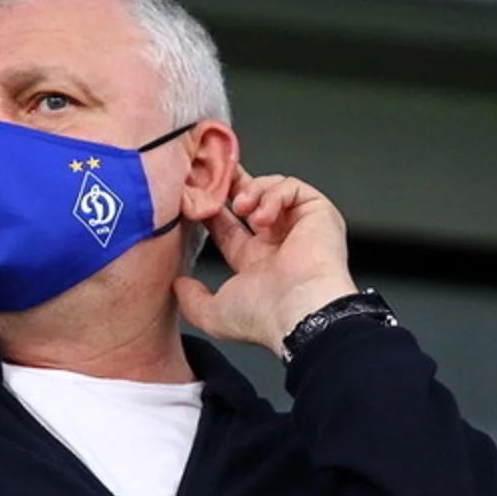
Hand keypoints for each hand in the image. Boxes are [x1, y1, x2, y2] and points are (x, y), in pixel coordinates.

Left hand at [174, 167, 358, 356]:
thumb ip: (192, 300)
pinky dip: (274, 194)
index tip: (194, 200)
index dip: (211, 211)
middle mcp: (277, 242)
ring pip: (270, 189)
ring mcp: (299, 226)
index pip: (228, 226)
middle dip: (230, 186)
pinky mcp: (319, 213)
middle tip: (213, 178)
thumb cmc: (265, 317)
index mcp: (255, 262)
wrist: (302, 312)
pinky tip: (263, 216)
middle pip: (250, 199)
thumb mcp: (214, 314)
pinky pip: (292, 187)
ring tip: (241, 207)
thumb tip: (178, 285)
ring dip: (250, 192)